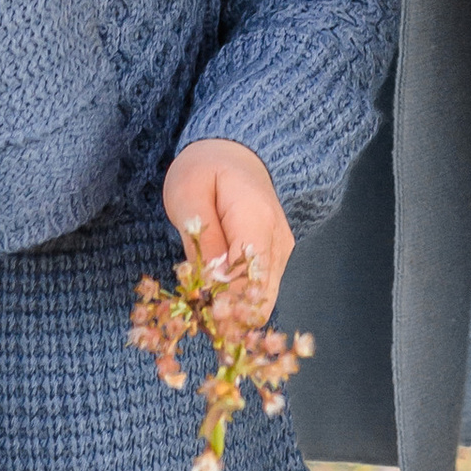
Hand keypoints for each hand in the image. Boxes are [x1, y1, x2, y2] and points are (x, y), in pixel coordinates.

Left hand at [162, 137, 293, 321]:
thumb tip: (214, 283)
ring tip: (201, 308)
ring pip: (261, 305)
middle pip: (260, 302)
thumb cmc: (205, 170)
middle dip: (228, 318)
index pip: (249, 282)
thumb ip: (201, 239)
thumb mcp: (188, 194)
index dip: (223, 308)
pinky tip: (214, 300)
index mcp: (257, 221)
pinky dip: (237, 305)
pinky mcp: (275, 262)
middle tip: (196, 319)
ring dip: (232, 314)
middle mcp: (278, 242)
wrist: (234, 152)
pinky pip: (259, 295)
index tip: (197, 316)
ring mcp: (281, 254)